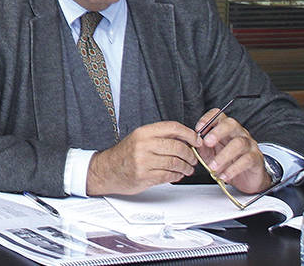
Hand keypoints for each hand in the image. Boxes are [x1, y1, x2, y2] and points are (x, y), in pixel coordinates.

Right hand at [87, 121, 201, 194]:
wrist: (106, 170)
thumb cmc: (125, 154)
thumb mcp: (139, 139)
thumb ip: (160, 137)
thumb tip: (186, 139)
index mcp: (143, 132)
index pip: (172, 127)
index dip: (189, 134)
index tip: (197, 140)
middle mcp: (143, 145)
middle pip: (177, 147)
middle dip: (190, 154)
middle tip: (193, 158)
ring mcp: (143, 161)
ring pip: (175, 163)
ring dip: (185, 167)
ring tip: (187, 168)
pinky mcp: (144, 176)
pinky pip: (168, 175)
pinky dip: (176, 176)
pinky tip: (176, 174)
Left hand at [194, 109, 268, 193]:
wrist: (246, 178)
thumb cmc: (227, 162)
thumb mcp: (210, 153)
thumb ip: (202, 146)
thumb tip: (192, 142)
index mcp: (226, 129)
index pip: (219, 115)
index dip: (208, 119)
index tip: (198, 129)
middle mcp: (239, 133)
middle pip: (231, 124)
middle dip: (218, 132)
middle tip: (207, 143)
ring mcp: (250, 145)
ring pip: (239, 143)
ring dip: (223, 155)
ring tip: (212, 167)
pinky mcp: (256, 158)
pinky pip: (246, 160)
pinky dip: (233, 169)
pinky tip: (223, 175)